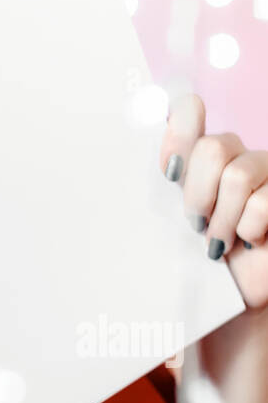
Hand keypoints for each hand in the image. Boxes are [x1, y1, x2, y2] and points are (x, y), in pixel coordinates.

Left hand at [160, 93, 267, 311]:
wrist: (231, 291)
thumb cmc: (196, 253)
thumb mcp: (170, 217)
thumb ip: (164, 184)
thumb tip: (146, 151)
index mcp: (200, 153)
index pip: (189, 111)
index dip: (178, 129)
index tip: (169, 168)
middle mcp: (235, 153)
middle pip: (213, 147)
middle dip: (198, 194)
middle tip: (194, 223)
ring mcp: (264, 171)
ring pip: (238, 176)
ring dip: (223, 218)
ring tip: (219, 241)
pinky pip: (263, 203)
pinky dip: (248, 229)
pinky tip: (248, 242)